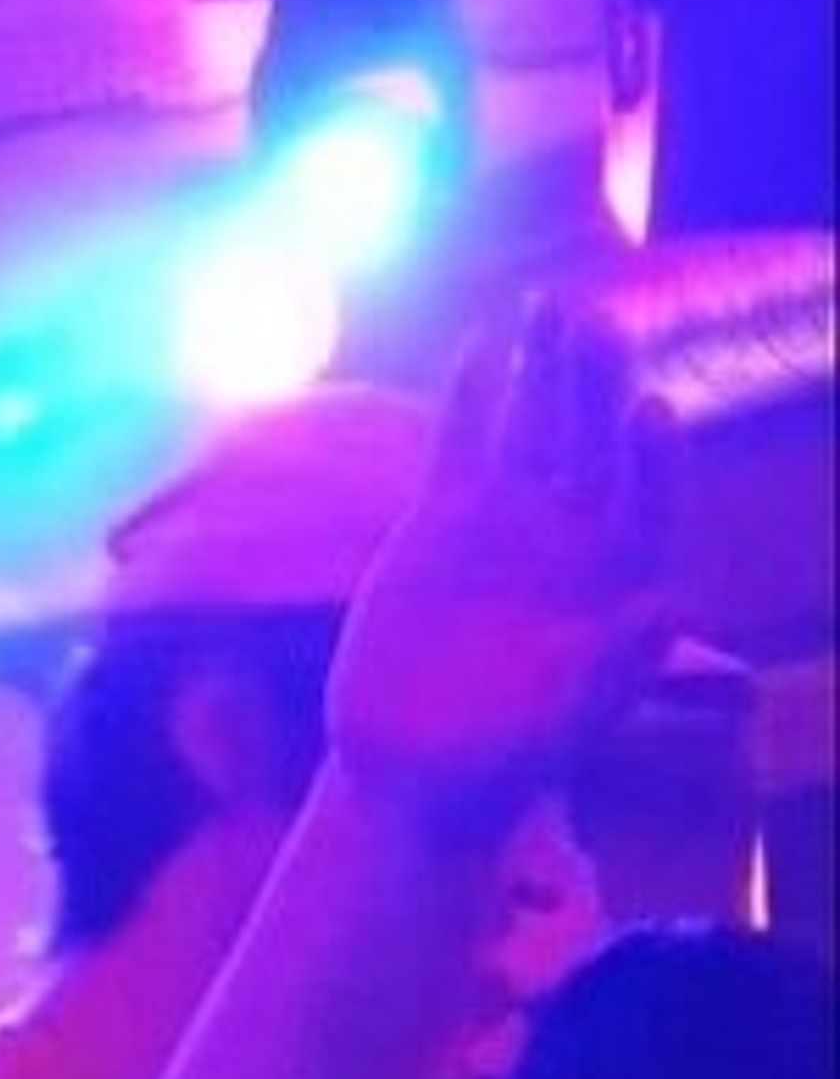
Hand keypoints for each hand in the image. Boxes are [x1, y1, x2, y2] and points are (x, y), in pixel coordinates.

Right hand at [326, 301, 678, 825]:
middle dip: (596, 384)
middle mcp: (574, 536)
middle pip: (594, 442)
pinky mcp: (443, 520)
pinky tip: (485, 345)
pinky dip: (475, 397)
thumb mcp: (564, 725)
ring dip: (545, 368)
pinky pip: (465, 444)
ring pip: (537, 427)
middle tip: (593, 324)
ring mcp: (510, 521)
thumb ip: (616, 665)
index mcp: (622, 576)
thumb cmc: (500, 763)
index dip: (652, 457)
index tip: (648, 411)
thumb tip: (664, 607)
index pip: (649, 499)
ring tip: (550, 306)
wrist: (414, 773)